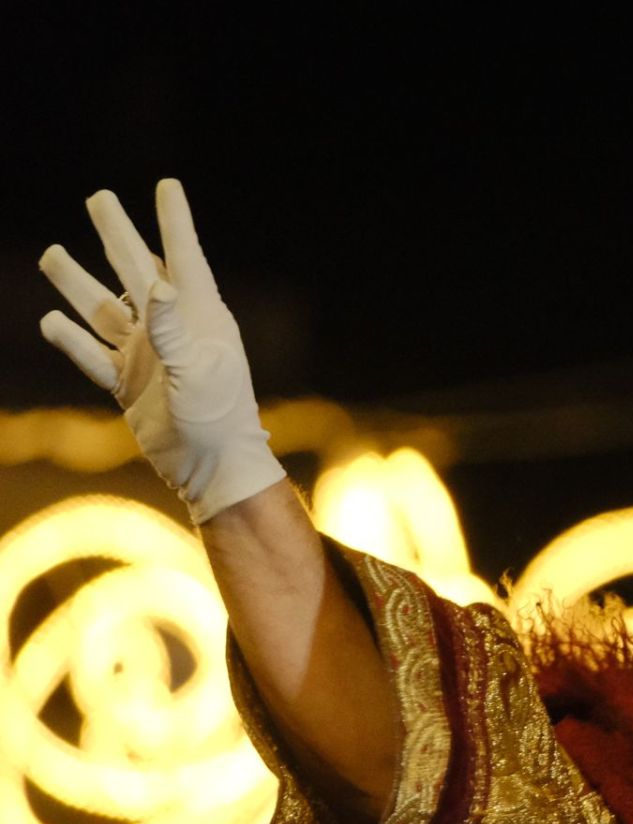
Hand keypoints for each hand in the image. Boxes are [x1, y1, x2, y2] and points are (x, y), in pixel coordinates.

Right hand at [39, 179, 283, 524]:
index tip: (167, 184)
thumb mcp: (199, 372)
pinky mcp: (127, 383)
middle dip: (116, 235)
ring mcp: (146, 355)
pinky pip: (91, 355)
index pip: (183, 258)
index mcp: (200, 318)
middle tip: (100, 197)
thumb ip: (174, 330)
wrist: (213, 468)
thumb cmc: (219, 418)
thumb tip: (153, 285)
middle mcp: (171, 329)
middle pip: (135, 270)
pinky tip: (49, 320)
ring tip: (52, 253)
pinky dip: (70, 340)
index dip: (174, 222)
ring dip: (78, 282)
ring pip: (104, 309)